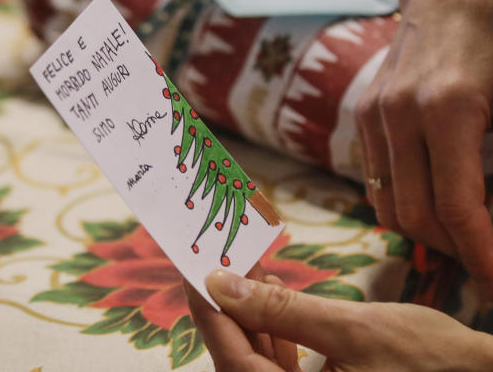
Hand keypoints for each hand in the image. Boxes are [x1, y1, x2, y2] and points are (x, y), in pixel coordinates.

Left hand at [186, 269, 492, 370]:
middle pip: (241, 361)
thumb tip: (220, 284)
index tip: (190, 269)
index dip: (207, 312)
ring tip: (246, 265)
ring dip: (250, 314)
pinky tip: (271, 293)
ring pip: (260, 361)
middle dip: (226, 308)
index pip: (231, 360)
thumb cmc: (430, 361)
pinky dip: (274, 330)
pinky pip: (284, 365)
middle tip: (215, 259)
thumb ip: (281, 310)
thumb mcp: (352, 329)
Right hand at [355, 0, 492, 293]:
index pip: (457, 208)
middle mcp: (399, 115)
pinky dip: (402, 203)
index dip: (480, 252)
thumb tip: (491, 210)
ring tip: (462, 239)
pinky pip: (375, 179)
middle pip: (416, 216)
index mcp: (447, 109)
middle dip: (455, 250)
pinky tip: (433, 203)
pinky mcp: (361, 113)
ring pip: (387, 204)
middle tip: (486, 264)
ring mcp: (373, 113)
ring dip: (425, 233)